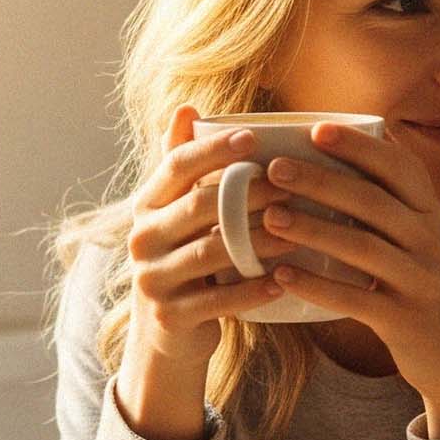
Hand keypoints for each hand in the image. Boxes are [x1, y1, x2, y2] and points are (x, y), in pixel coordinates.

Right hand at [113, 106, 293, 439]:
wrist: (167, 332)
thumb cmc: (186, 258)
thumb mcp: (178, 212)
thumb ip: (184, 165)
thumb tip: (186, 107)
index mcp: (146, 205)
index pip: (176, 166)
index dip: (212, 149)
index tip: (253, 136)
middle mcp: (142, 238)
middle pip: (199, 206)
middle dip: (248, 193)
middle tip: (292, 182)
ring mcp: (153, 279)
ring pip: (211, 252)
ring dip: (258, 240)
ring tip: (297, 230)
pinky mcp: (171, 316)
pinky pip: (218, 300)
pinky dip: (252, 290)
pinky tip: (284, 280)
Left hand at [259, 124, 439, 437]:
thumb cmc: (429, 284)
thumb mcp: (426, 236)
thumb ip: (396, 199)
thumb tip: (363, 142)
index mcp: (430, 214)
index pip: (399, 168)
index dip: (359, 147)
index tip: (316, 130)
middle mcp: (430, 241)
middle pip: (374, 202)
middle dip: (322, 181)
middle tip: (274, 169)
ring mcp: (420, 281)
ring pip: (363, 248)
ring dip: (314, 230)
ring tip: (270, 217)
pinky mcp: (405, 320)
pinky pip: (357, 300)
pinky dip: (318, 286)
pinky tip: (282, 276)